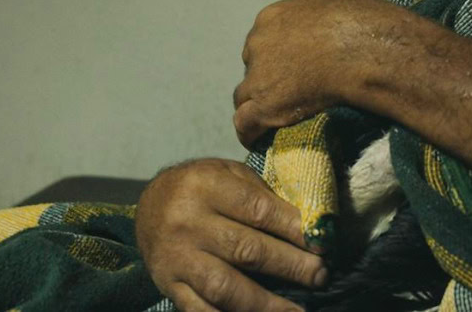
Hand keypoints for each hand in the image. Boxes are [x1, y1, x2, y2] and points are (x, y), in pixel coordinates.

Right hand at [136, 158, 326, 311]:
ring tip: (296, 311)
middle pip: (246, 250)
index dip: (293, 228)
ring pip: (225, 287)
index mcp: (206, 186)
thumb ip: (263, 195)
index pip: (257, 210)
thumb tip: (308, 225)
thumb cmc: (201, 187)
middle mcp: (188, 223)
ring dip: (267, 303)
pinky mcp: (170, 286)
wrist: (149, 205)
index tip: (322, 242)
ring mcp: (178, 258)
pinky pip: (201, 311)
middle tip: (321, 274)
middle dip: (290, 266)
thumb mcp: (229, 173)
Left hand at [233, 0, 404, 145]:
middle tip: (289, 93)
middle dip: (266, 79)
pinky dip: (251, 133)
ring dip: (257, 106)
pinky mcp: (264, 106)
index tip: (290, 68)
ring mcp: (258, 77)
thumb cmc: (358, 25)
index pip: (263, 41)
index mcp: (272, 18)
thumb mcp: (331, 8)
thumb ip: (316, 20)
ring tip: (273, 120)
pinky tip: (260, 140)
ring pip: (244, 96)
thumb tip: (328, 31)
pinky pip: (245, 124)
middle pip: (252, 67)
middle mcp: (258, 44)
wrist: (360, 50)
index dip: (276, 58)